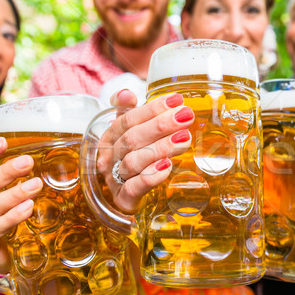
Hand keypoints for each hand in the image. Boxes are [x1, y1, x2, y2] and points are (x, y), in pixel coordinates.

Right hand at [97, 89, 194, 212]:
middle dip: (160, 126)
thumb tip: (126, 94)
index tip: (177, 101)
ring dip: (160, 148)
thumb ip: (131, 112)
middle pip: (131, 139)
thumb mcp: (132, 133)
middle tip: (186, 117)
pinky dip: (150, 176)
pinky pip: (134, 188)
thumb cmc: (134, 159)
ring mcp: (115, 180)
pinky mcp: (123, 200)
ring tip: (184, 139)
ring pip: (134, 162)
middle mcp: (109, 158)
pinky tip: (167, 167)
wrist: (126, 198)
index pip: (128, 119)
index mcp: (110, 138)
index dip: (152, 109)